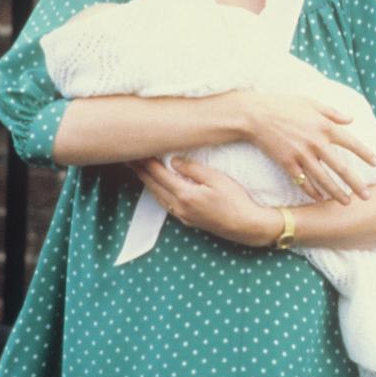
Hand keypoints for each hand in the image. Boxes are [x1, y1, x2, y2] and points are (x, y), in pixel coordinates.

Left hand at [129, 157, 282, 246]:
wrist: (247, 226)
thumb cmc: (236, 200)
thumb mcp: (217, 179)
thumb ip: (193, 169)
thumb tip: (174, 161)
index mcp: (185, 195)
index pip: (158, 174)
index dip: (145, 162)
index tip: (135, 150)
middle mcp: (179, 207)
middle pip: (153, 186)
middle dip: (140, 171)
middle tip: (128, 158)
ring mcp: (183, 216)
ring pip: (157, 196)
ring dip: (146, 182)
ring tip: (138, 170)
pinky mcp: (188, 220)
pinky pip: (166, 203)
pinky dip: (157, 192)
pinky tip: (157, 187)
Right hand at [237, 90, 375, 204]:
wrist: (256, 115)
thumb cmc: (284, 105)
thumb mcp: (311, 102)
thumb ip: (332, 112)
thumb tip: (351, 119)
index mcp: (325, 127)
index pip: (351, 143)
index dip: (365, 153)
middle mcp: (316, 143)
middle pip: (340, 168)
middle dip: (355, 184)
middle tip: (366, 196)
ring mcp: (301, 155)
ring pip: (323, 179)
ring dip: (336, 193)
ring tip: (346, 202)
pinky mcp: (287, 163)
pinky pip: (302, 181)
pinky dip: (312, 191)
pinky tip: (320, 198)